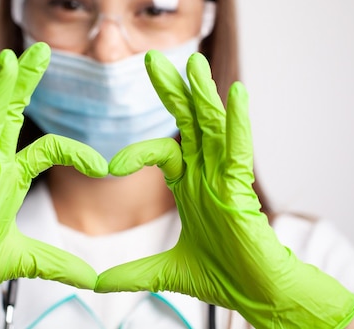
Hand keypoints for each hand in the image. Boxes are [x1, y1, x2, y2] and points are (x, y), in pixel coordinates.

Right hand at [0, 42, 107, 328]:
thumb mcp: (29, 257)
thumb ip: (60, 262)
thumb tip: (92, 279)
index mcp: (8, 173)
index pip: (47, 147)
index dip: (77, 152)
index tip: (104, 167)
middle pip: (7, 115)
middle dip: (24, 82)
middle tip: (40, 50)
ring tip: (6, 62)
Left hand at [96, 51, 353, 327]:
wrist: (256, 295)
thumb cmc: (222, 275)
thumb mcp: (164, 272)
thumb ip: (132, 273)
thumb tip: (97, 283)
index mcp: (190, 184)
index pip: (161, 150)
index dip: (136, 153)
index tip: (111, 168)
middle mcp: (207, 173)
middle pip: (188, 122)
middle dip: (171, 90)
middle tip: (152, 59)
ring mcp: (226, 178)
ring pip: (213, 127)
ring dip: (203, 94)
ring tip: (193, 62)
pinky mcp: (243, 190)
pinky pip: (240, 150)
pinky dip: (239, 123)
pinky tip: (237, 95)